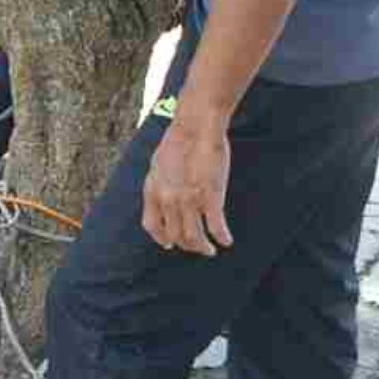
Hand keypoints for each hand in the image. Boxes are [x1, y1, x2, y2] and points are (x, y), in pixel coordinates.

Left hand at [141, 115, 233, 255]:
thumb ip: (160, 183)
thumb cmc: (179, 141)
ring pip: (194, 237)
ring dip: (203, 248)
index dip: (162, 238)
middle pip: (175, 235)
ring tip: (210, 250)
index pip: (152, 225)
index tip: (170, 243)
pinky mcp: (210, 197)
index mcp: (153, 191)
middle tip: (197, 247)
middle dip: (186, 245)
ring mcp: (188, 201)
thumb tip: (163, 193)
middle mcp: (167, 200)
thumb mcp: (158, 165)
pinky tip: (226, 241)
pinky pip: (215, 227)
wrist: (195, 128)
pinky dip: (222, 237)